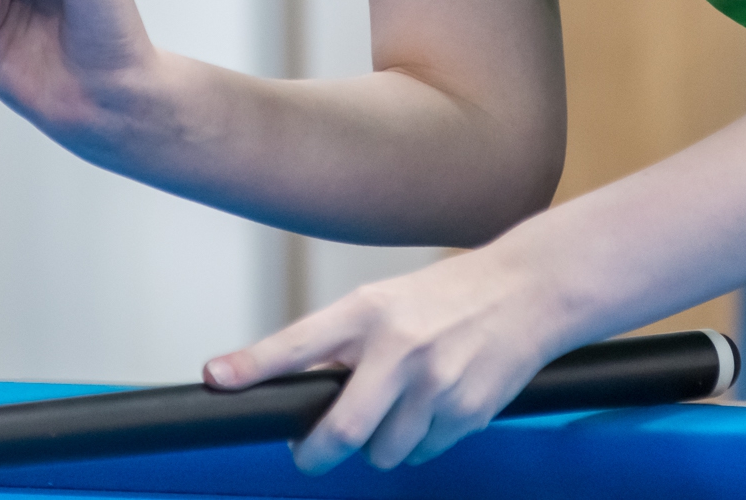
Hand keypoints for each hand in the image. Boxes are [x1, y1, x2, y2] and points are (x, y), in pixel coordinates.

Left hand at [202, 245, 568, 471]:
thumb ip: (343, 343)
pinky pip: (424, 452)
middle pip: (343, 429)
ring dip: (381, 446)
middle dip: (317, 454)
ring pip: (384, 452)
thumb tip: (297, 389)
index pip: (297, 343)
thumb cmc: (447, 297)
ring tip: (397, 411)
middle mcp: (398, 348)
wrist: (526, 291)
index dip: (252, 365)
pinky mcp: (467, 412)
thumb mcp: (385, 302)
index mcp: (367, 312)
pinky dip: (421, 443)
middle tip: (309, 454)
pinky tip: (435, 409)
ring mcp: (435, 384)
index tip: (218, 378)